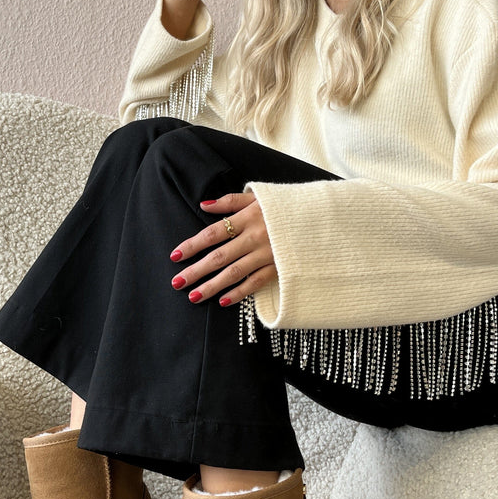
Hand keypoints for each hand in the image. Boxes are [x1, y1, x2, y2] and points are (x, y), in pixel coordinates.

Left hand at [169, 192, 275, 306]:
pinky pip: (256, 283)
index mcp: (248, 217)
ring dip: (212, 286)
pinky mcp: (279, 268)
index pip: (213, 233)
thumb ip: (230, 201)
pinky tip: (223, 301)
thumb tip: (204, 205)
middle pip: (219, 256)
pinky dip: (239, 292)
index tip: (175, 256)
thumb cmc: (285, 206)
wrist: (321, 217)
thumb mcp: (259, 197)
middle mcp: (255, 237)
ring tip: (193, 296)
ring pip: (234, 273)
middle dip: (196, 271)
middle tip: (177, 282)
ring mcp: (267, 254)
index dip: (193, 245)